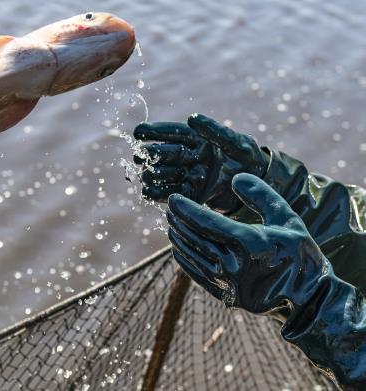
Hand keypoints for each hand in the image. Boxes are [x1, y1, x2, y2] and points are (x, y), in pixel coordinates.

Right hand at [133, 113, 267, 212]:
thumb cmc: (250, 159)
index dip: (152, 131)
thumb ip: (216, 131)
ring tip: (153, 175)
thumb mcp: (238, 143)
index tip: (138, 132)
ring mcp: (185, 175)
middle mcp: (187, 156)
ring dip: (153, 174)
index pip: (170, 132)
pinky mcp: (187, 194)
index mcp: (196, 139)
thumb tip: (192, 118)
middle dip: (151, 154)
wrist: (259, 187)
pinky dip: (156, 193)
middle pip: (160, 153)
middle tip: (143, 157)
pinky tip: (149, 192)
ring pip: (159, 173)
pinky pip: (165, 193)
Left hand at [166, 173, 327, 314]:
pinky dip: (184, 257)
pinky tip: (179, 245)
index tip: (172, 198)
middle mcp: (236, 266)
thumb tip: (235, 179)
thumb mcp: (287, 219)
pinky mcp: (225, 296)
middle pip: (194, 237)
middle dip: (178, 220)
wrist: (309, 300)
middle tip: (170, 208)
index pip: (206, 223)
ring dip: (178, 237)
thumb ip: (262, 196)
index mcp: (251, 244)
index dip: (185, 209)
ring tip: (173, 223)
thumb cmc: (299, 254)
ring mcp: (228, 284)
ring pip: (191, 255)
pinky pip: (195, 273)